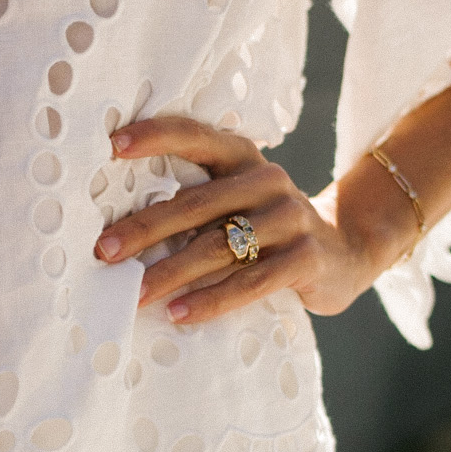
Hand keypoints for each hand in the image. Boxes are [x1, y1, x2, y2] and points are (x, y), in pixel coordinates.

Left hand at [92, 118, 398, 326]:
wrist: (346, 251)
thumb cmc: (268, 229)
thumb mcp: (238, 202)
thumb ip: (196, 203)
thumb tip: (119, 229)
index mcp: (243, 159)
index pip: (196, 137)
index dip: (156, 137)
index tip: (113, 145)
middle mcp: (268, 180)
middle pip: (197, 203)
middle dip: (146, 227)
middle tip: (104, 251)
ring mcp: (290, 218)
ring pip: (220, 246)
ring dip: (171, 272)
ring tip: (135, 294)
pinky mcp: (305, 258)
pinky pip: (251, 282)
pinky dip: (212, 300)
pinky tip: (179, 314)